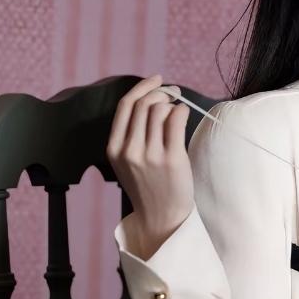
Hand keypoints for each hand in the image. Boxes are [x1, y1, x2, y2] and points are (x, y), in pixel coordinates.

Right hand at [106, 74, 193, 258]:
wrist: (161, 218)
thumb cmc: (149, 186)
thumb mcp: (128, 161)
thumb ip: (132, 134)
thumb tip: (153, 98)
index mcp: (114, 148)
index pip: (125, 106)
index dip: (142, 87)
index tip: (156, 79)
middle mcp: (129, 150)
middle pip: (144, 104)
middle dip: (161, 92)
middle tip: (173, 93)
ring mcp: (149, 155)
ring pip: (160, 109)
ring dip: (172, 102)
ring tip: (178, 109)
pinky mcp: (171, 158)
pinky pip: (176, 119)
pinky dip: (182, 110)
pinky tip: (184, 114)